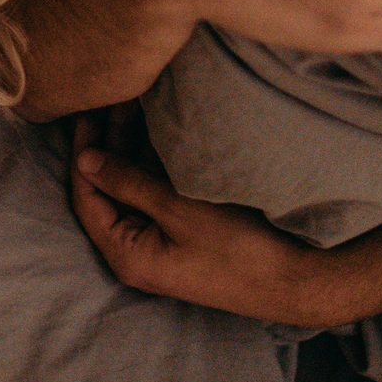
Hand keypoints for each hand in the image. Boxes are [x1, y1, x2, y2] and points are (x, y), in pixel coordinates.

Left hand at [69, 118, 364, 326]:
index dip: (84, 153)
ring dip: (133, 149)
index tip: (87, 113)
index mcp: (126, 254)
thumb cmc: (238, 249)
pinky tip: (160, 132)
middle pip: (109, 190)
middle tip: (116, 101)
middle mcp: (137, 252)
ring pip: (134, 188)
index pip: (86, 197)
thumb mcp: (179, 209)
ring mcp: (161, 244)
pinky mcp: (183, 235)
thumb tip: (84, 160)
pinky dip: (154, 164)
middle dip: (110, 144)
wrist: (298, 280)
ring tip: (136, 106)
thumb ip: (128, 182)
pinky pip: (157, 194)